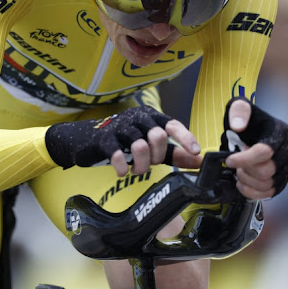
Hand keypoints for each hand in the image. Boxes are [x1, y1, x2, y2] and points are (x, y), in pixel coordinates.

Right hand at [45, 106, 202, 176]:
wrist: (88, 139)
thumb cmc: (124, 142)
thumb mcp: (151, 146)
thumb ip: (174, 152)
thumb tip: (199, 160)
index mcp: (150, 116)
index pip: (172, 124)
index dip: (185, 137)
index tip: (195, 151)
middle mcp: (136, 117)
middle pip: (157, 137)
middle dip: (156, 156)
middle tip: (148, 164)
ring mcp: (119, 127)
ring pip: (139, 146)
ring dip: (140, 165)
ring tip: (135, 170)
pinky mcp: (103, 139)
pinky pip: (117, 154)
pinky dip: (121, 167)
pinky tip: (121, 172)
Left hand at [221, 98, 287, 199]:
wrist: (253, 130)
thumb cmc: (247, 120)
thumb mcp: (240, 107)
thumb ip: (239, 111)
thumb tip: (238, 125)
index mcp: (280, 132)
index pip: (265, 151)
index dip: (244, 159)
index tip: (229, 159)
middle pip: (267, 170)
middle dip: (246, 170)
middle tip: (235, 164)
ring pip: (268, 184)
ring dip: (247, 181)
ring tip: (239, 171)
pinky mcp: (283, 179)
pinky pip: (270, 193)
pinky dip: (252, 192)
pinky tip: (242, 183)